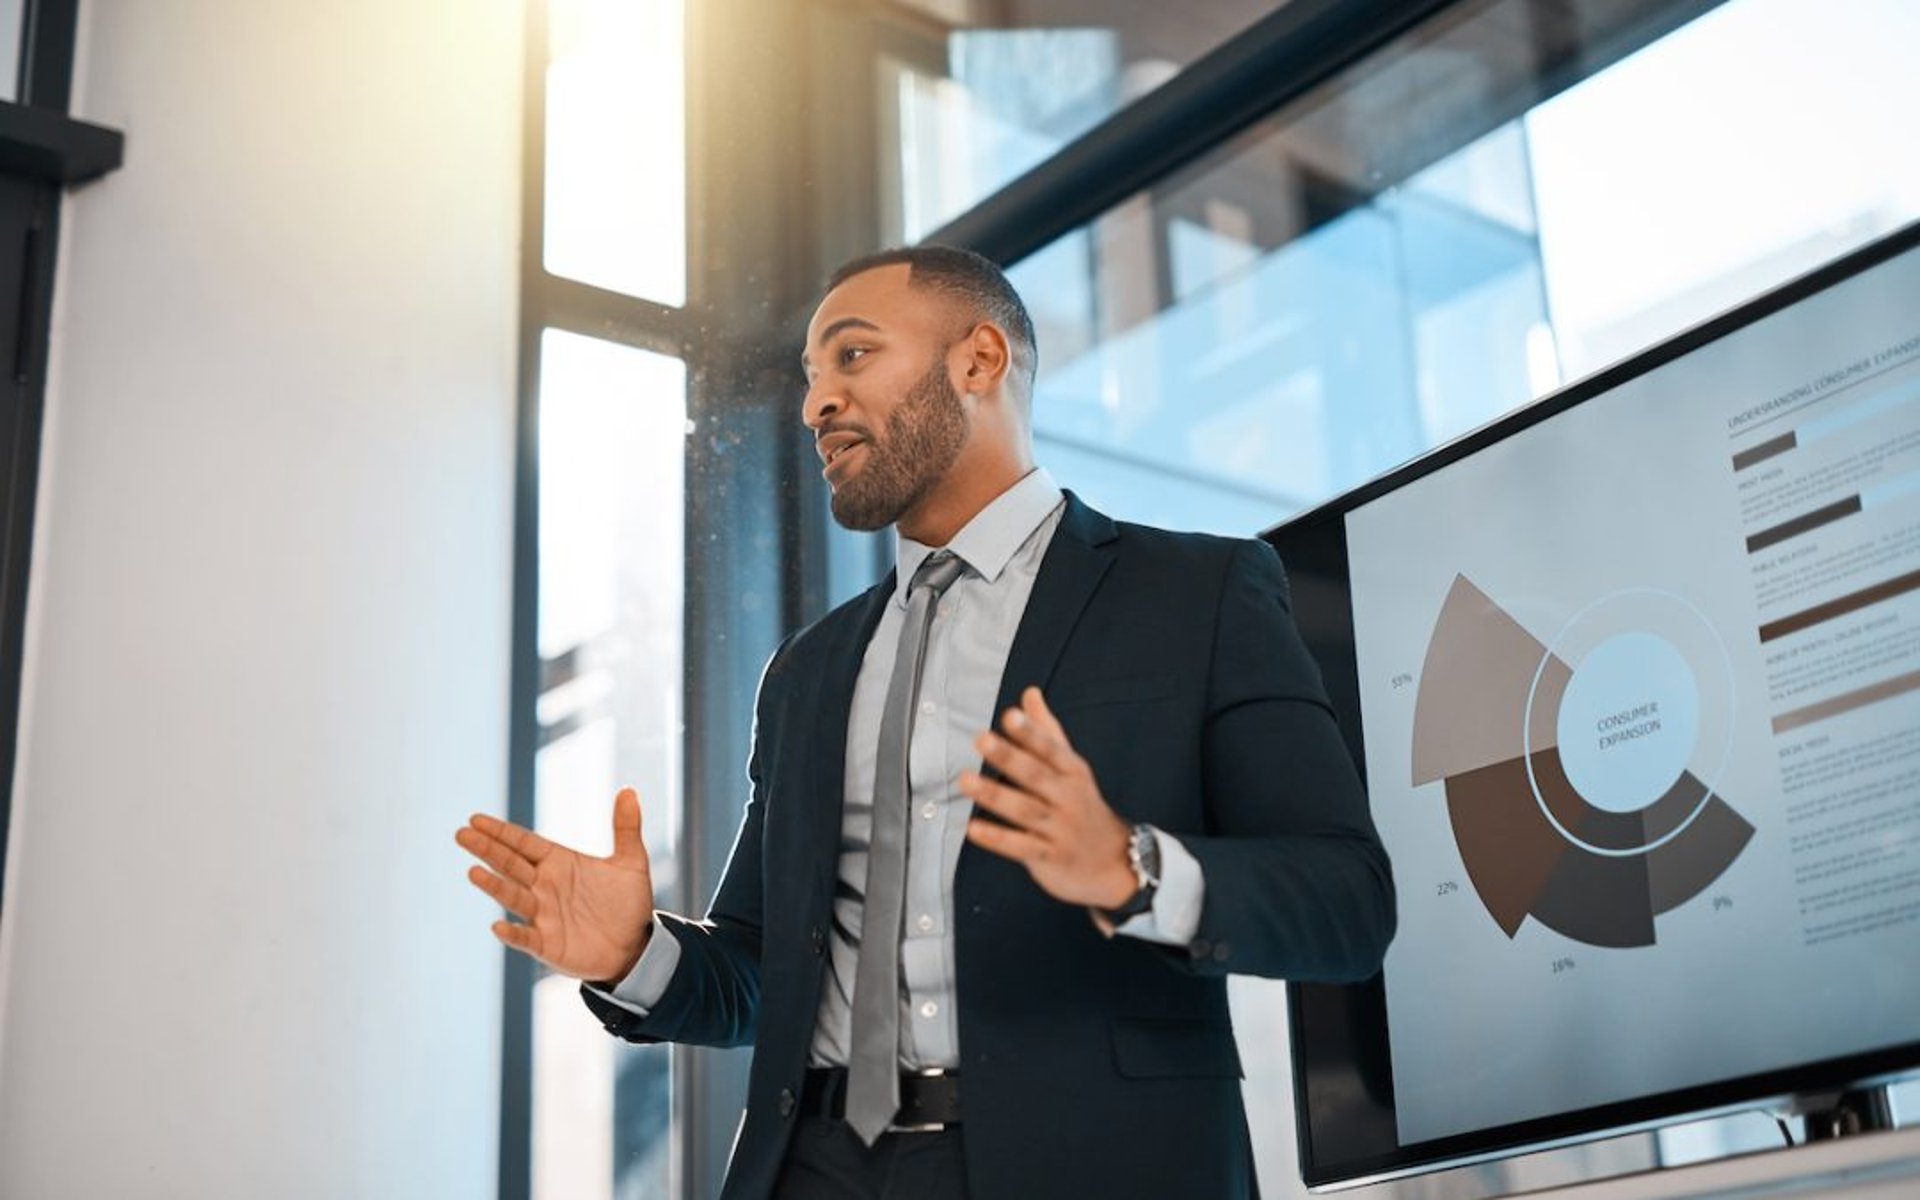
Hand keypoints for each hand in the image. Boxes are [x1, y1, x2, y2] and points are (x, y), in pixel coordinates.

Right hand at [455, 786, 655, 982]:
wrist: (636, 946)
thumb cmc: (627, 903)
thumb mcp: (631, 861)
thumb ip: (626, 827)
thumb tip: (628, 790)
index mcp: (559, 863)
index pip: (524, 843)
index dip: (501, 832)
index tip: (475, 819)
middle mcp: (544, 886)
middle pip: (510, 864)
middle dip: (487, 849)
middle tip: (462, 834)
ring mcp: (543, 916)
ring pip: (513, 896)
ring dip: (494, 885)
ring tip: (473, 871)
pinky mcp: (548, 944)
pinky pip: (526, 938)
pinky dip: (512, 933)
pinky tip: (498, 926)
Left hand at [960, 687, 1135, 908]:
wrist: (1115, 861)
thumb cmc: (1083, 806)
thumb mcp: (1072, 767)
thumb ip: (1046, 731)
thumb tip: (1029, 693)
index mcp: (1073, 772)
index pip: (1051, 749)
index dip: (1031, 732)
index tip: (1010, 715)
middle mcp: (1068, 798)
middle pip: (1036, 775)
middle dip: (1009, 757)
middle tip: (981, 739)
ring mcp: (1060, 829)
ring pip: (1024, 810)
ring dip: (994, 795)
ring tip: (965, 780)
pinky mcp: (1049, 857)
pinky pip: (1021, 847)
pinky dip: (997, 838)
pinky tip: (973, 828)